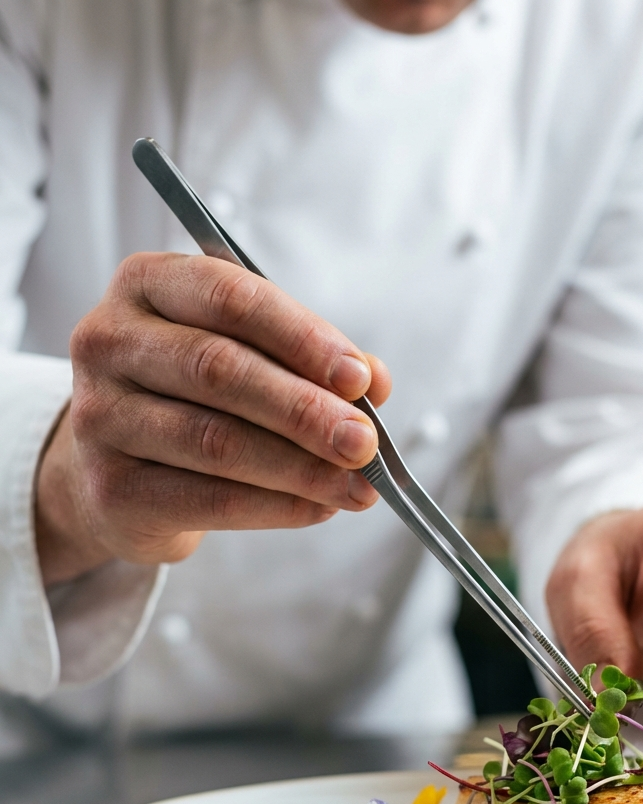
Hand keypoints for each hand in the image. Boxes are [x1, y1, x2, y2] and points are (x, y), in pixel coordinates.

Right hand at [35, 252, 390, 584]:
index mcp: (148, 285)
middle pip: (220, 369)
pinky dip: (278, 506)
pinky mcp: (110, 488)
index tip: (359, 378)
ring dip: (301, 467)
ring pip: (217, 440)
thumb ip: (310, 360)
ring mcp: (98, 416)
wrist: (124, 474)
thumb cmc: (200, 398)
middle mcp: (110, 341)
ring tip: (358, 486)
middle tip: (365, 443)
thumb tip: (374, 382)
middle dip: (307, 409)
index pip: (231, 298)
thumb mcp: (252, 357)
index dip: (302, 338)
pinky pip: (208, 499)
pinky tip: (320, 508)